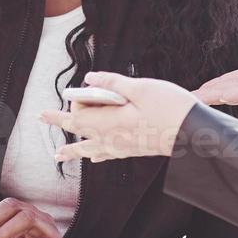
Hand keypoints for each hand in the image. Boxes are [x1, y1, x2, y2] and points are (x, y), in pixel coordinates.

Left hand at [40, 72, 197, 162]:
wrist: (193, 133)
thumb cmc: (169, 108)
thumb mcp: (140, 88)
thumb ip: (113, 84)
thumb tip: (89, 80)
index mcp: (110, 123)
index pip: (76, 118)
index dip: (62, 111)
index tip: (48, 110)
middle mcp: (112, 139)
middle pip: (79, 134)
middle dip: (62, 124)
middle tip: (44, 117)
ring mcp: (122, 148)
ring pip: (91, 150)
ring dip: (74, 150)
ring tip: (60, 155)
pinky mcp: (132, 151)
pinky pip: (107, 155)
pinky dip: (95, 154)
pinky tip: (94, 157)